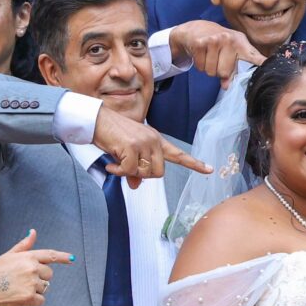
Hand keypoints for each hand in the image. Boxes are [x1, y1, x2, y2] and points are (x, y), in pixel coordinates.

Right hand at [0, 229, 73, 305]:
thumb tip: (33, 232)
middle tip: (24, 280)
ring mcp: (32, 283)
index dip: (63, 257)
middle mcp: (32, 269)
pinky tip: (21, 297)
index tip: (72, 259)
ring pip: (45, 287)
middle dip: (41, 277)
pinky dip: (34, 301)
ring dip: (37, 290)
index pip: (50, 255)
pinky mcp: (31, 297)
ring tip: (20, 288)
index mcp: (28, 257)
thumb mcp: (8, 255)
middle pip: (49, 274)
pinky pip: (41, 300)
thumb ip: (24, 245)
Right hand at [94, 108, 211, 187]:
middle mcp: (153, 140)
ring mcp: (144, 142)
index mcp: (156, 140)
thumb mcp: (126, 152)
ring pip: (145, 173)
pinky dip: (118, 172)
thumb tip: (136, 185)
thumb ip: (135, 169)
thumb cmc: (111, 134)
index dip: (194, 164)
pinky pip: (129, 171)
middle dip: (143, 175)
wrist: (96, 119)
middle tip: (127, 168)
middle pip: (159, 172)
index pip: (178, 154)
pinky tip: (111, 164)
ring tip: (117, 162)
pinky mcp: (131, 146)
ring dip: (129, 173)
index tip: (209, 169)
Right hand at [168, 20, 264, 87]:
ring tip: (208, 55)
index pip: (252, 55)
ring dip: (208, 68)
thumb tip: (226, 86)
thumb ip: (231, 70)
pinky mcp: (200, 43)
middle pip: (224, 72)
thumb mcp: (228, 52)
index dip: (262, 62)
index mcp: (240, 42)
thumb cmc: (217, 43)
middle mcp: (229, 39)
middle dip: (218, 71)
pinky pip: (201, 67)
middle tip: (216, 58)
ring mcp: (214, 40)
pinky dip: (199, 64)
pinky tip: (201, 54)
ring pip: (211, 71)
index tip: (269, 65)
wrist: (196, 28)